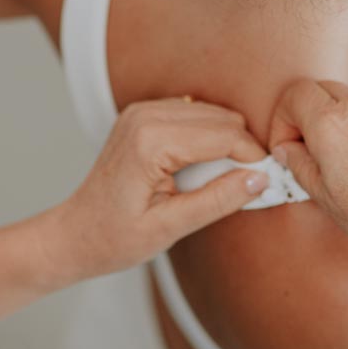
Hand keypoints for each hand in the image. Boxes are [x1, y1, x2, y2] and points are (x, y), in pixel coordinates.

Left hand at [58, 99, 269, 276]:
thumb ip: (217, 201)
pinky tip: (205, 169)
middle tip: (251, 186)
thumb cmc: (114, 237)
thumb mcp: (170, 228)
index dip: (254, 159)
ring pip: (213, 113)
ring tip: (225, 182)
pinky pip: (195, 113)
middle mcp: (145, 116)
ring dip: (227, 142)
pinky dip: (209, 136)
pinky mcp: (143, 114)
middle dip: (244, 150)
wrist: (77, 233)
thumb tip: (260, 179)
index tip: (271, 183)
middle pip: (223, 119)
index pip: (225, 136)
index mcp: (151, 142)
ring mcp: (142, 111)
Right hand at [267, 78, 347, 269]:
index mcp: (331, 123)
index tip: (287, 147)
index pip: (294, 94)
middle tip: (308, 151)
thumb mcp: (325, 198)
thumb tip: (287, 150)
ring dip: (339, 123)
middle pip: (322, 89)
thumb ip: (298, 165)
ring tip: (345, 165)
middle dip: (307, 114)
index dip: (282, 120)